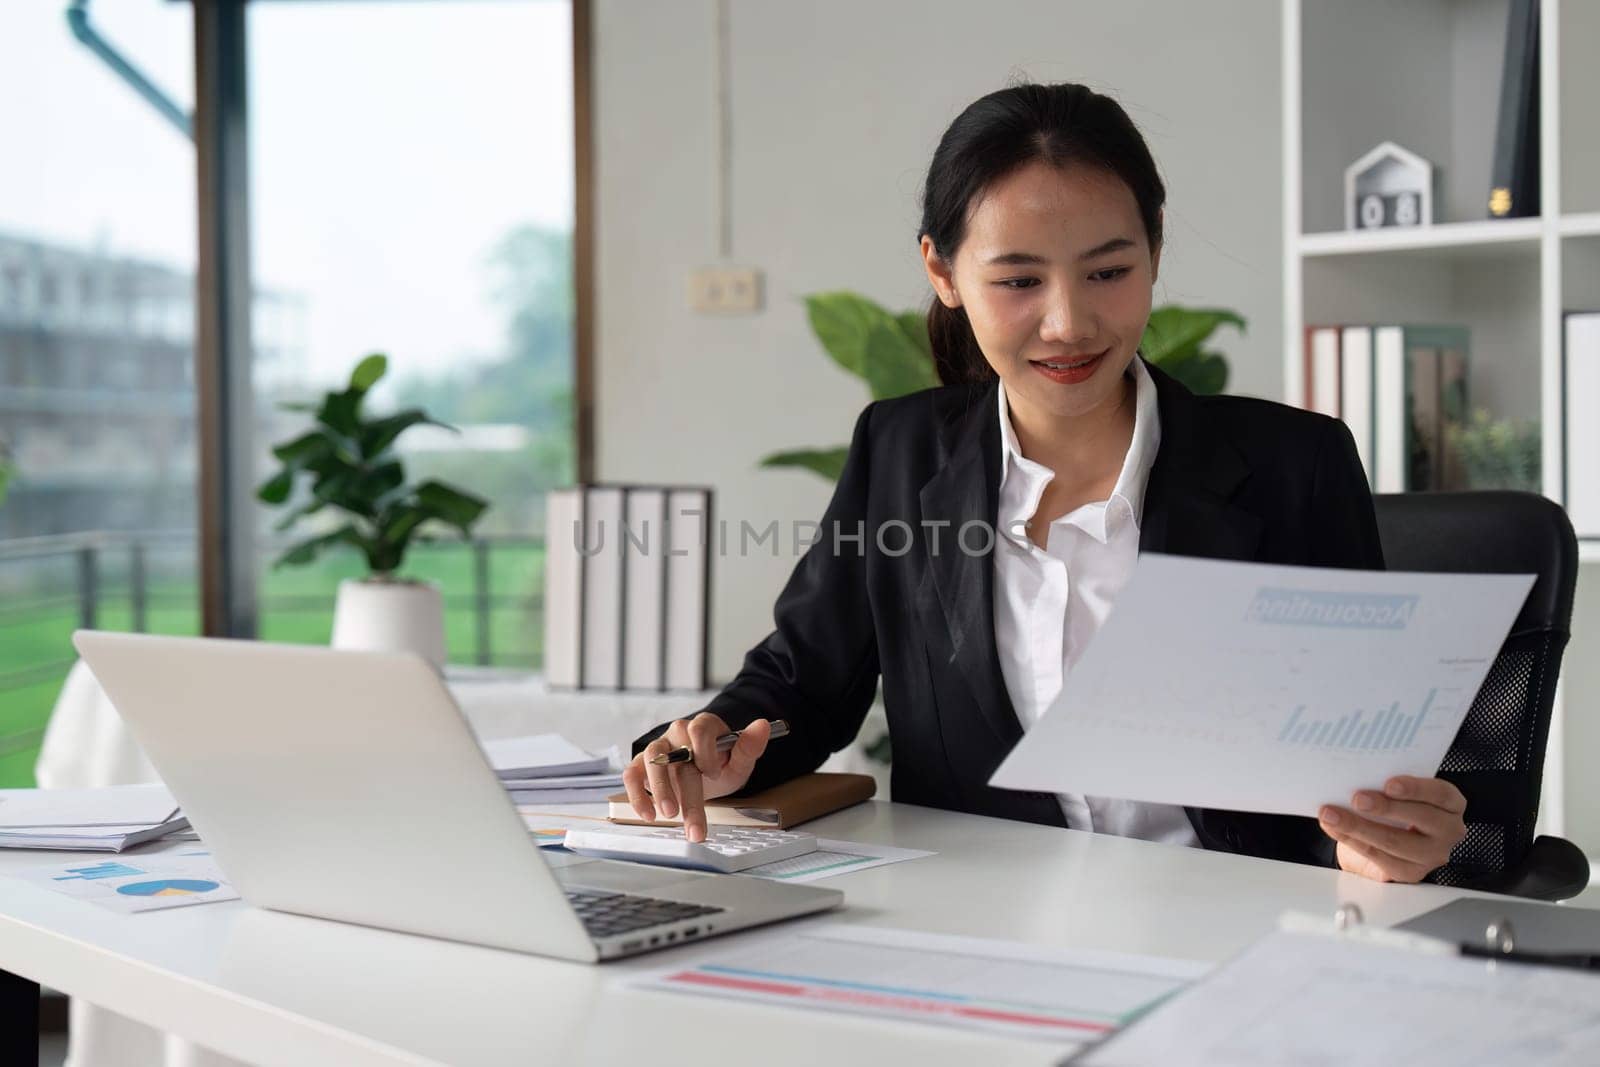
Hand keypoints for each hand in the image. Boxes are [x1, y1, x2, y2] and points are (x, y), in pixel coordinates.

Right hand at [620, 715, 770, 842]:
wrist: (706, 773)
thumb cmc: (722, 765)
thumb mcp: (740, 761)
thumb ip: (749, 747)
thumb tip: (762, 725)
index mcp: (703, 727)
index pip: (699, 730)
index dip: (705, 753)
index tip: (715, 775)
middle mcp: (677, 733)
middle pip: (677, 756)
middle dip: (688, 794)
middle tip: (695, 824)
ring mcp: (658, 748)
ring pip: (651, 760)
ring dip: (660, 789)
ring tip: (670, 814)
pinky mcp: (641, 765)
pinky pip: (631, 774)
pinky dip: (637, 794)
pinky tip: (648, 814)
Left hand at [1319, 775, 1466, 882]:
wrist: (1382, 837)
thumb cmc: (1394, 806)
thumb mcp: (1395, 791)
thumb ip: (1386, 784)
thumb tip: (1356, 775)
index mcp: (1450, 804)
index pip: (1440, 794)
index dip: (1415, 788)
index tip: (1389, 784)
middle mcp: (1448, 830)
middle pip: (1421, 818)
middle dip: (1385, 808)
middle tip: (1357, 799)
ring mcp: (1432, 855)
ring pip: (1395, 841)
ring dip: (1359, 827)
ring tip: (1332, 815)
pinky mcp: (1410, 872)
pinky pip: (1378, 857)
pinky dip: (1351, 840)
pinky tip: (1334, 828)